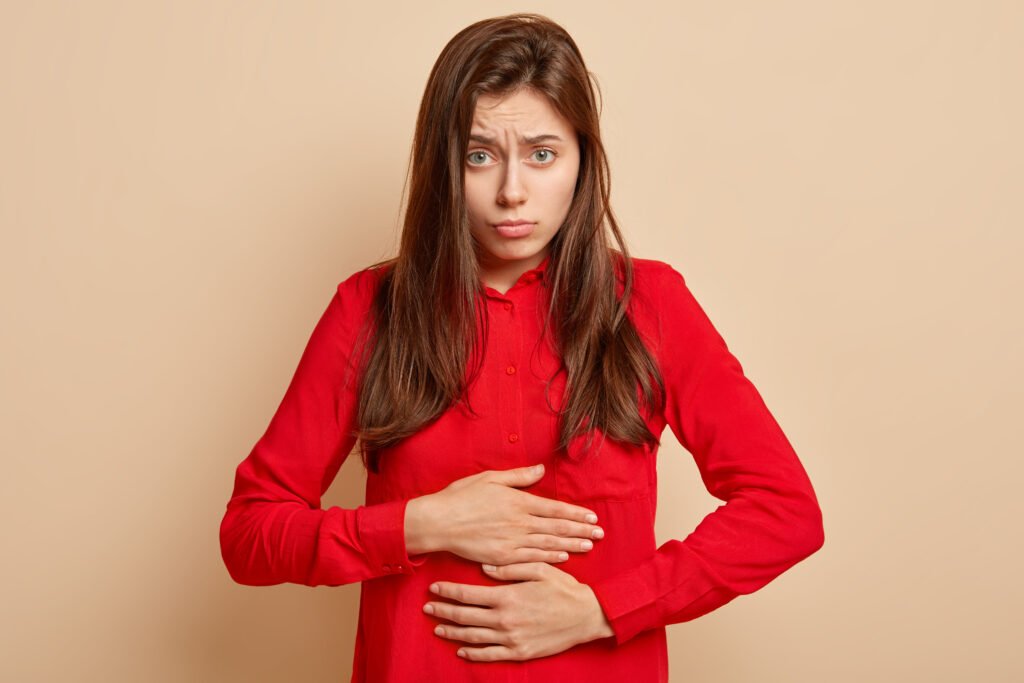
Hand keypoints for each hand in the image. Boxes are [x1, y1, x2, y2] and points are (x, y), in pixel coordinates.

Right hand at [405, 464, 604, 565]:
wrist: (438, 522)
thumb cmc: (461, 497)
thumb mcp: (490, 478)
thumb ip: (518, 476)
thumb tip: (541, 470)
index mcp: (518, 502)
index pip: (555, 509)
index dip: (575, 514)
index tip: (592, 518)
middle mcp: (519, 523)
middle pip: (557, 528)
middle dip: (580, 531)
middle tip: (600, 534)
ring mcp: (511, 542)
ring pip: (548, 544)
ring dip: (571, 545)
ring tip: (589, 546)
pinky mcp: (502, 557)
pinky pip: (531, 559)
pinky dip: (549, 558)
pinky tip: (563, 558)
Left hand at [423, 562, 614, 660]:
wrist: (587, 616)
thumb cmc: (564, 589)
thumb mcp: (539, 569)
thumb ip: (509, 568)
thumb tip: (483, 568)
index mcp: (507, 596)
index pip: (468, 594)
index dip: (448, 591)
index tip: (434, 588)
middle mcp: (504, 619)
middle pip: (464, 616)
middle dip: (442, 611)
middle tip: (427, 607)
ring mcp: (511, 638)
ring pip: (472, 637)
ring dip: (452, 633)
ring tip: (437, 627)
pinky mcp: (519, 652)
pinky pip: (490, 655)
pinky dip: (472, 653)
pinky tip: (461, 649)